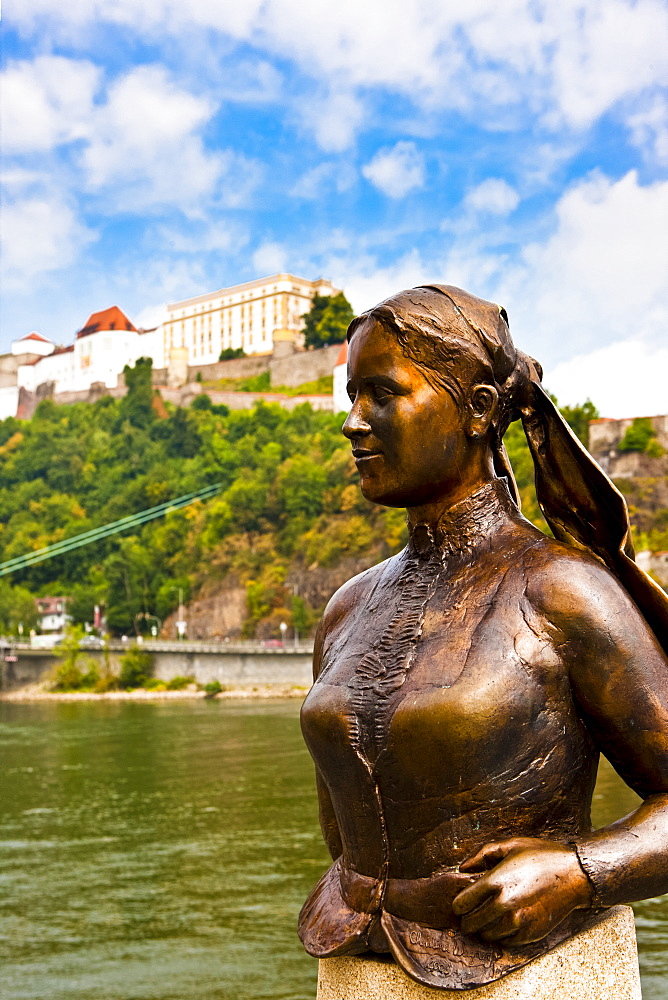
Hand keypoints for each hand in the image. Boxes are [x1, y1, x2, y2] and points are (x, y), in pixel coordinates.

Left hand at [452, 837, 592, 945]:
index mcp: (496, 881)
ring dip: (485, 928)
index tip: (463, 902)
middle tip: (473, 914)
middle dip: (468, 920)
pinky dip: (503, 935)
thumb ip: (482, 854)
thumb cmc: (543, 856)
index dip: (459, 904)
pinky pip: (506, 941)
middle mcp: (504, 904)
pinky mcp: (531, 934)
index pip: (462, 904)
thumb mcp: (511, 845)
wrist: (575, 875)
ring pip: (487, 935)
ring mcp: (519, 922)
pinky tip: (508, 922)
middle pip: (472, 924)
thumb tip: (463, 867)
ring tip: (491, 917)